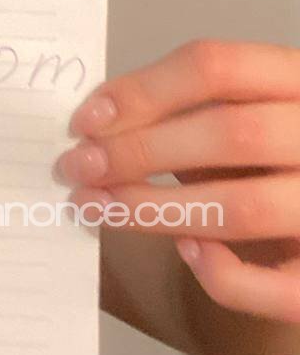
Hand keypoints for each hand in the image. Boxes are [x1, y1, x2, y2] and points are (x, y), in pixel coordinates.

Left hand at [56, 39, 299, 322]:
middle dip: (138, 150)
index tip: (85, 120)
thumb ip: (190, 112)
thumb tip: (101, 127)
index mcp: (298, 80)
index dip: (142, 91)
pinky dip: (223, 274)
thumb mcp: (245, 111)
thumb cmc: (276, 153)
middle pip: (229, 133)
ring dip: (155, 209)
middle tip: (77, 167)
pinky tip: (185, 252)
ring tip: (97, 207)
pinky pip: (277, 286)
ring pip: (242, 208)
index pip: (217, 67)